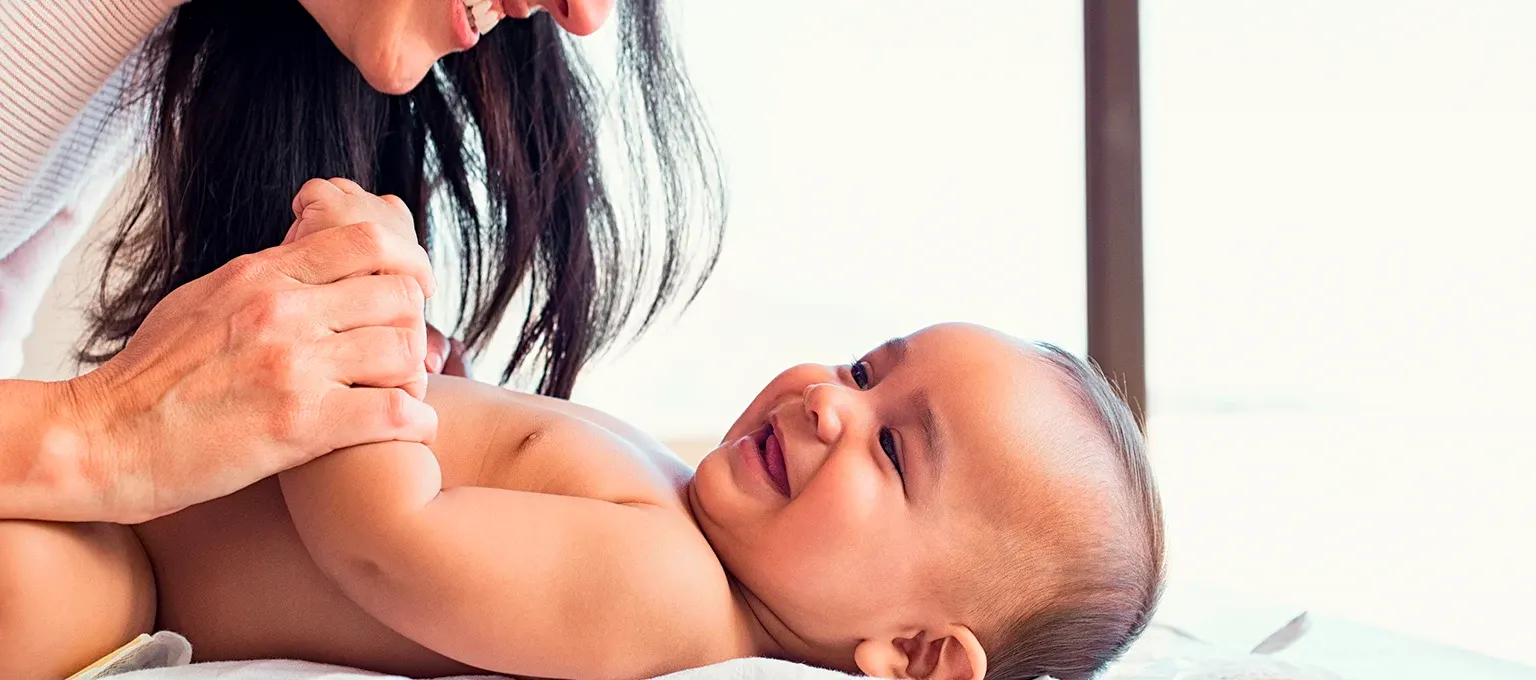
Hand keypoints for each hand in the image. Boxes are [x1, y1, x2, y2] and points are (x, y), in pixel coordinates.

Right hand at [62, 178, 439, 522]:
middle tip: (410, 352)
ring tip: (403, 392)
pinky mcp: (301, 424)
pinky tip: (410, 428)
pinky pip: (395, 412)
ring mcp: (294, 366)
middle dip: (414, 323)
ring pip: (405, 350)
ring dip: (415, 374)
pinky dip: (415, 421)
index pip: (367, 240)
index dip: (407, 264)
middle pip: (399, 293)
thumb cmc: (150, 377)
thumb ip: (265, 277)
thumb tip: (307, 253)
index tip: (413, 290)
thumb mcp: (205, 298)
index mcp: (263, 275)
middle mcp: (284, 311)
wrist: (100, 439)